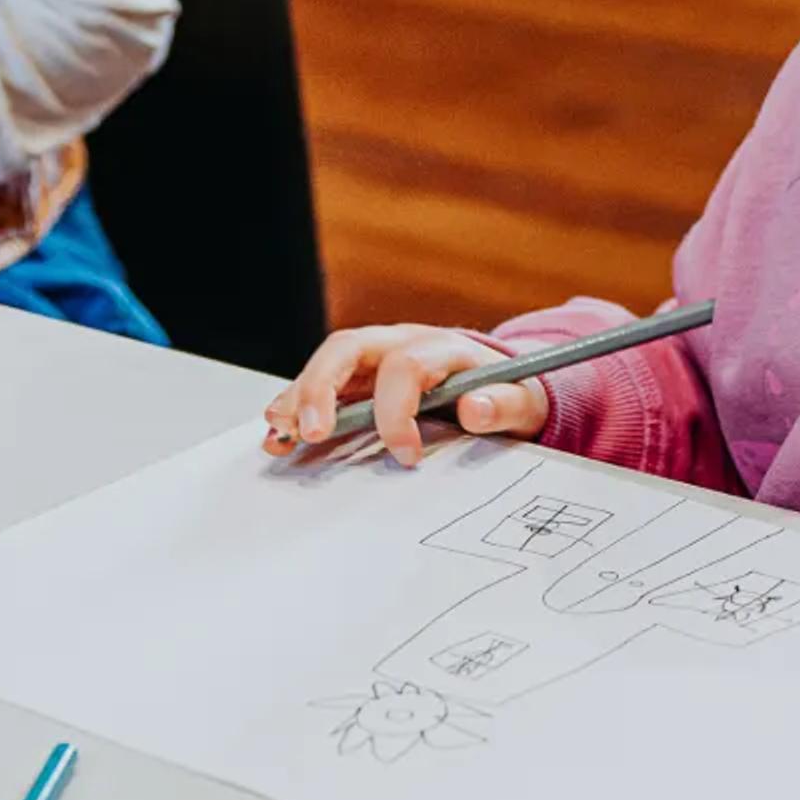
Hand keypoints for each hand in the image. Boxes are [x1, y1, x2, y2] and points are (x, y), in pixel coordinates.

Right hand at [263, 325, 549, 464]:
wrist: (499, 386)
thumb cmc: (506, 392)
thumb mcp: (521, 400)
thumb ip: (504, 404)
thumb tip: (476, 408)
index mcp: (439, 346)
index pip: (405, 365)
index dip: (398, 412)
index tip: (405, 455)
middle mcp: (398, 343)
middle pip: (347, 348)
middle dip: (322, 388)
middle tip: (312, 432)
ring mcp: (372, 361)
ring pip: (324, 365)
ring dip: (297, 399)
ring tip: (280, 435)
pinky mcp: (355, 381)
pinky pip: (318, 387)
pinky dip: (295, 410)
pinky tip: (278, 435)